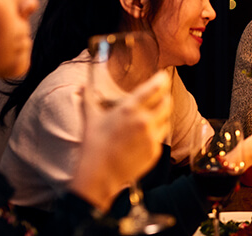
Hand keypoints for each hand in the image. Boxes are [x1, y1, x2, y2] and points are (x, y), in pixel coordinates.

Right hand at [70, 70, 172, 209]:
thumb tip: (83, 85)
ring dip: (161, 115)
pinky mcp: (155, 151)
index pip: (155, 87)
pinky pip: (161, 136)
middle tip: (160, 96)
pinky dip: (156, 133)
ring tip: (150, 117)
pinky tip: (143, 136)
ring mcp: (151, 137)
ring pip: (166, 119)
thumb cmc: (93, 145)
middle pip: (167, 101)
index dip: (162, 79)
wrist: (99, 174)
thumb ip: (88, 98)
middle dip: (165, 97)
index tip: (163, 76)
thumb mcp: (90, 118)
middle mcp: (144, 121)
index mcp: (129, 109)